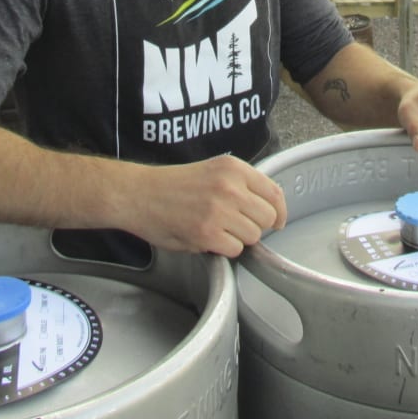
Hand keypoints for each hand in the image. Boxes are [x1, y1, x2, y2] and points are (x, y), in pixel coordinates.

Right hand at [128, 154, 287, 257]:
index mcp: (234, 168)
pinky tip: (207, 238)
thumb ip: (240, 185)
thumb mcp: (212, 171)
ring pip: (253, 236)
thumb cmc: (172, 185)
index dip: (279, 212)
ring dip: (239, 238)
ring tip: (217, 229)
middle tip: (235, 226)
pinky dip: (224, 249)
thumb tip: (268, 208)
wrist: (138, 194)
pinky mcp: (207, 233)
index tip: (277, 222)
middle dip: (256, 226)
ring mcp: (220, 211)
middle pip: (267, 218)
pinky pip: (235, 250)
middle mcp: (230, 187)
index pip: (275, 193)